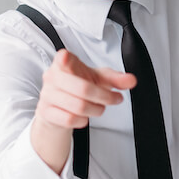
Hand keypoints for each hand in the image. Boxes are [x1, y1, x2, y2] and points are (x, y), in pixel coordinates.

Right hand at [30, 49, 135, 171]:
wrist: (58, 109)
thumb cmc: (78, 88)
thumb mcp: (97, 79)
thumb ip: (115, 78)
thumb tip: (132, 80)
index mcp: (64, 63)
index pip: (62, 58)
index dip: (63, 59)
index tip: (65, 59)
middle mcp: (53, 77)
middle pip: (82, 88)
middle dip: (104, 97)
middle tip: (114, 99)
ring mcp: (48, 95)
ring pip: (78, 106)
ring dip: (96, 110)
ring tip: (100, 108)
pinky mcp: (46, 112)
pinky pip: (69, 119)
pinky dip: (82, 120)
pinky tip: (84, 116)